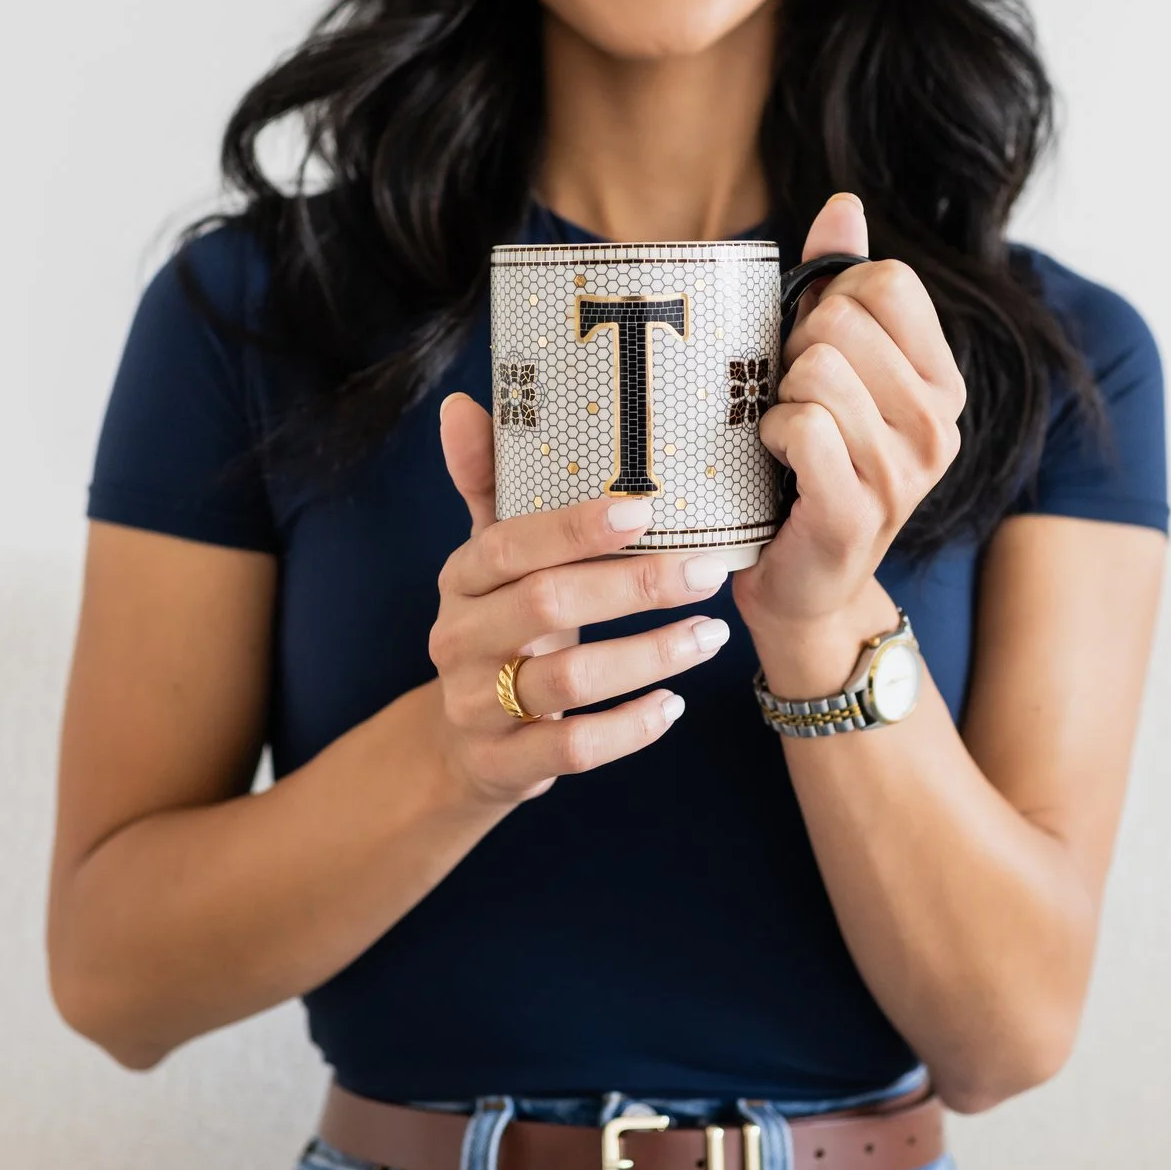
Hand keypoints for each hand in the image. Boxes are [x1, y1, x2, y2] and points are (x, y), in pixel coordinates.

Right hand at [428, 392, 734, 804]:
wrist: (462, 747)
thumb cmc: (500, 632)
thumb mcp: (489, 565)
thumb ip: (486, 489)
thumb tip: (460, 404)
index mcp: (460, 580)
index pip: (509, 543)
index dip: (574, 527)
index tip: (646, 509)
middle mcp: (458, 640)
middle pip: (547, 605)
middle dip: (635, 586)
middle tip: (709, 571)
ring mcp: (476, 706)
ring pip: (568, 679)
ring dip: (650, 656)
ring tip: (711, 636)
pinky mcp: (503, 765)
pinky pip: (573, 749)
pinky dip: (629, 728)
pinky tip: (674, 707)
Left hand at [733, 194, 965, 689]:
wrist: (802, 583)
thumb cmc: (809, 463)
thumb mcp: (830, 365)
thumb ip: (840, 282)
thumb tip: (844, 205)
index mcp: (942, 380)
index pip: (886, 280)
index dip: (829, 300)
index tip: (815, 349)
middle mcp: (939, 424)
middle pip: (841, 320)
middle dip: (794, 352)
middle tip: (791, 402)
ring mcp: (904, 473)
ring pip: (815, 372)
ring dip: (778, 398)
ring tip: (786, 436)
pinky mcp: (857, 511)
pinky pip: (800, 427)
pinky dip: (770, 437)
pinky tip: (776, 465)